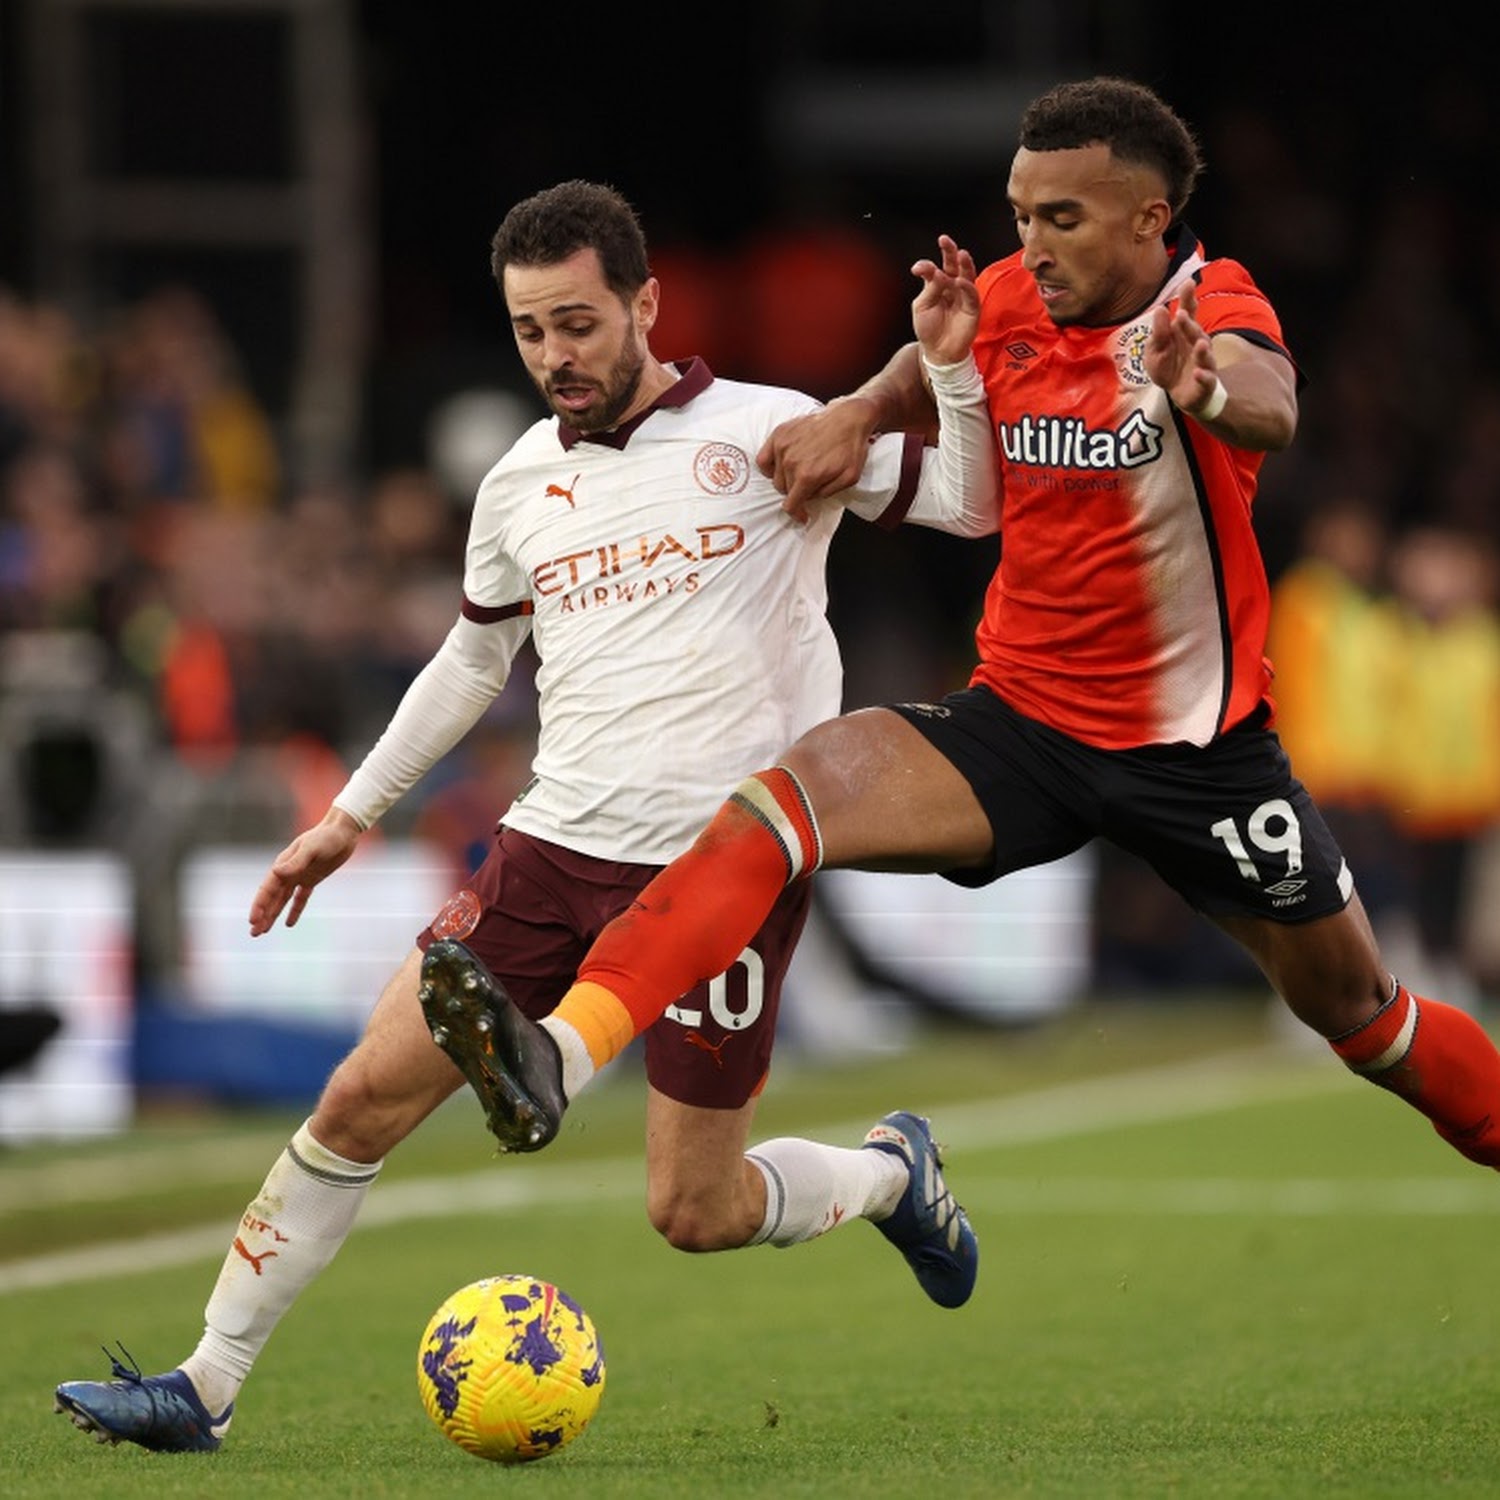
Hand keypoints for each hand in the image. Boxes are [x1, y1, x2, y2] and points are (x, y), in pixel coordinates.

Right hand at [248, 807, 362, 934]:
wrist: (343, 831)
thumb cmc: (327, 837)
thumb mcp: (312, 849)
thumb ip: (296, 862)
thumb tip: (277, 872)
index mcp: (283, 864)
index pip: (267, 889)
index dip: (259, 905)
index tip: (253, 920)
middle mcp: (288, 871)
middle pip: (272, 897)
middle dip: (262, 915)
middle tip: (254, 933)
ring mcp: (299, 876)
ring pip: (282, 900)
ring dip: (273, 914)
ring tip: (263, 931)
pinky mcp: (312, 879)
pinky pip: (300, 898)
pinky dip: (294, 910)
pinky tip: (289, 924)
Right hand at [758, 399, 879, 523]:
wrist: (848, 418)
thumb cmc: (851, 447)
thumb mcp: (849, 478)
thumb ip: (827, 493)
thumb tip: (810, 498)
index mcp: (807, 476)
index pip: (791, 505)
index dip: (797, 514)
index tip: (801, 516)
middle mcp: (791, 462)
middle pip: (783, 490)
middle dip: (795, 492)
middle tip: (807, 485)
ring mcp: (783, 447)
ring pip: (774, 476)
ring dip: (785, 478)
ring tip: (798, 472)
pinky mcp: (779, 434)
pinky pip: (763, 458)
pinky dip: (769, 465)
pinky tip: (779, 465)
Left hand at [911, 234, 978, 365]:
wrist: (938, 351)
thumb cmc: (929, 329)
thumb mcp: (922, 306)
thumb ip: (929, 288)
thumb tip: (934, 271)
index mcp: (937, 285)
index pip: (934, 269)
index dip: (927, 266)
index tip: (918, 268)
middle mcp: (952, 287)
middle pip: (953, 265)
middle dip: (950, 251)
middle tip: (944, 240)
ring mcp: (963, 295)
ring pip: (966, 275)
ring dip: (964, 264)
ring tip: (961, 254)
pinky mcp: (972, 307)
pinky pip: (971, 294)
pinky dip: (966, 286)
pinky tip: (960, 281)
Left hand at [1145, 279, 1220, 412]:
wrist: (1176, 394)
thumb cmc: (1168, 367)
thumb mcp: (1155, 350)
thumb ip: (1158, 333)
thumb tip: (1160, 309)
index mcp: (1184, 333)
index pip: (1188, 312)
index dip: (1189, 298)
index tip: (1188, 283)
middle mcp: (1197, 344)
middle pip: (1196, 332)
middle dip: (1190, 325)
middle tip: (1181, 316)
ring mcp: (1203, 363)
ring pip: (1206, 355)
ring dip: (1203, 349)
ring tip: (1199, 344)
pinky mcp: (1205, 383)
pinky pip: (1207, 379)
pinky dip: (1204, 376)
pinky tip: (1198, 373)